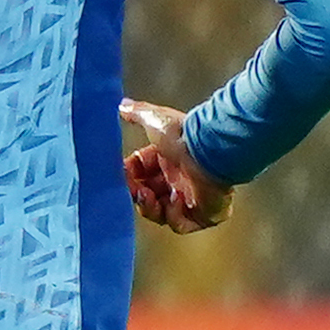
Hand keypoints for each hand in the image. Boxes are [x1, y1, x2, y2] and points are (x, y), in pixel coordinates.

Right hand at [120, 99, 232, 233]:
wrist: (207, 150)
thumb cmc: (182, 135)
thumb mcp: (153, 120)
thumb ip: (137, 113)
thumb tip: (122, 105)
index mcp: (168, 162)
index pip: (141, 176)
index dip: (130, 177)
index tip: (124, 174)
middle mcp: (179, 180)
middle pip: (149, 197)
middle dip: (137, 195)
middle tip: (137, 190)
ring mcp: (192, 198)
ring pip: (161, 214)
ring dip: (150, 208)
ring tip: (149, 197)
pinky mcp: (203, 213)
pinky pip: (182, 224)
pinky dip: (174, 217)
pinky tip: (177, 200)